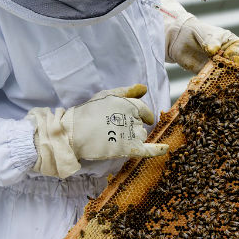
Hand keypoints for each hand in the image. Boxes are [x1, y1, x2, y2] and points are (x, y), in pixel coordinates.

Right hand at [26, 84, 168, 178]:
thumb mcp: (105, 96)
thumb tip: (144, 88)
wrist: (72, 132)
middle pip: (142, 125)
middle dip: (133, 127)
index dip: (143, 115)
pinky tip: (165, 149)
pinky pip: (148, 150)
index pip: (143, 110)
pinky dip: (158, 150)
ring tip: (115, 138)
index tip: (142, 119)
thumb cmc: (86, 112)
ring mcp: (130, 133)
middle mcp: (132, 116)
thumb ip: (126, 92)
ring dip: (134, 138)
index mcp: (127, 103)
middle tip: (115, 131)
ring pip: (141, 136)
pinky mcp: (128, 148)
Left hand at [160, 0, 238, 73]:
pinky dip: (213, 81)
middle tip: (222, 65)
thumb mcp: (208, 34)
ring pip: (227, 75)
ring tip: (214, 73)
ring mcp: (220, 67)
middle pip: (238, 66)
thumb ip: (212, 41)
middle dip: (232, 67)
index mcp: (234, 44)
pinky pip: (215, 80)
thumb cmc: (199, 32)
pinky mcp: (210, 75)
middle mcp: (230, 57)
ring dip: (223, 76)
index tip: (227, 55)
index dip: (237, 55)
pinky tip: (208, 79)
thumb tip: (213, 51)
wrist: (182, 39)